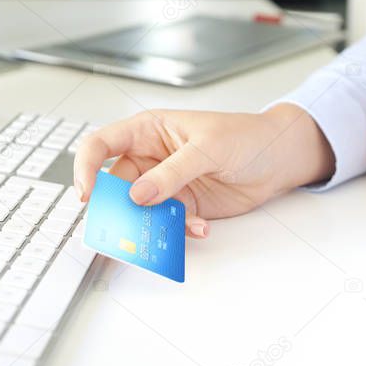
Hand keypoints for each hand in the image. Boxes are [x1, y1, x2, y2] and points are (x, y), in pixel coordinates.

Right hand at [74, 105, 334, 237]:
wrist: (280, 158)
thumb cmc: (245, 136)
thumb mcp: (208, 148)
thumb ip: (172, 173)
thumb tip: (138, 195)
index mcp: (147, 130)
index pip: (101, 145)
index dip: (86, 168)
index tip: (87, 195)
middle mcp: (150, 158)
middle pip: (115, 187)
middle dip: (116, 210)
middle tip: (121, 231)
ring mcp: (165, 185)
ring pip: (139, 212)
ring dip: (148, 227)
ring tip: (165, 235)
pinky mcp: (183, 207)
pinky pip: (166, 226)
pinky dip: (178, 233)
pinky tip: (200, 228)